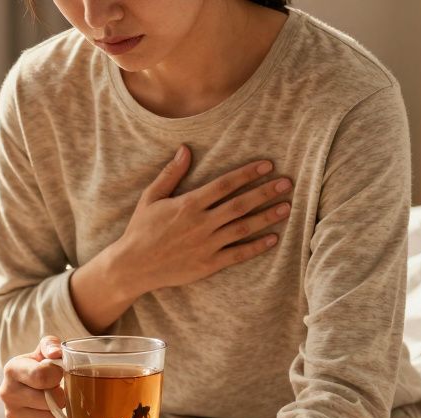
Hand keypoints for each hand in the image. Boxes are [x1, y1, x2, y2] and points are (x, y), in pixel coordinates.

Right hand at [0, 335, 66, 417]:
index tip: (59, 372)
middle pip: (48, 400)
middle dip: (62, 394)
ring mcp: (12, 413)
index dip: (58, 375)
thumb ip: (51, 345)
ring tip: (57, 400)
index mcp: (12, 369)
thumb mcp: (45, 349)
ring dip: (62, 410)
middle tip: (60, 388)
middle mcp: (6, 392)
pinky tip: (54, 412)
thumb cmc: (43, 364)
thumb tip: (55, 354)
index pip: (42, 377)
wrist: (32, 383)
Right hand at [116, 145, 292, 292]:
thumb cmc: (141, 229)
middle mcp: (201, 223)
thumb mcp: (151, 197)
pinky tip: (273, 238)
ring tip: (286, 207)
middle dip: (265, 192)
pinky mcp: (208, 264)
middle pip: (240, 204)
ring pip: (243, 228)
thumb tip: (185, 149)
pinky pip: (238, 254)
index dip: (248, 173)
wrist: (133, 266)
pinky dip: (256, 247)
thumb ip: (171, 174)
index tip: (267, 166)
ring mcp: (206, 244)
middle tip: (287, 183)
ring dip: (267, 217)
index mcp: (189, 204)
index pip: (225, 184)